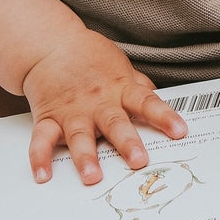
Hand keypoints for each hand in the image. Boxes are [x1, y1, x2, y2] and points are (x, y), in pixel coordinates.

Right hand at [21, 34, 186, 184]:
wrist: (49, 43)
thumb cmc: (89, 57)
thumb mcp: (120, 67)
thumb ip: (138, 87)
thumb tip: (160, 101)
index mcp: (119, 89)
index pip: (146, 102)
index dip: (164, 116)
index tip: (179, 131)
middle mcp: (97, 103)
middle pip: (115, 123)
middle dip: (127, 143)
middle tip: (138, 161)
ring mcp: (72, 111)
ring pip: (79, 135)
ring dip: (85, 157)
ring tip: (91, 177)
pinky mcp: (48, 117)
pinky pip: (42, 139)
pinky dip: (39, 158)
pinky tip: (42, 175)